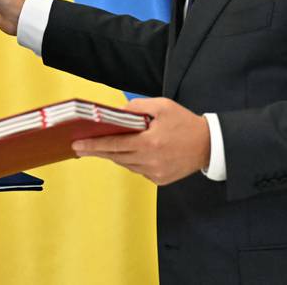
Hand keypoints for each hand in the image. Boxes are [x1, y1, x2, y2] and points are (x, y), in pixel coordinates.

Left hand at [71, 97, 210, 185]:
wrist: (208, 145)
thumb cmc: (184, 122)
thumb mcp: (162, 106)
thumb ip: (137, 107)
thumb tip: (117, 112)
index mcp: (149, 142)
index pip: (114, 144)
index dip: (93, 145)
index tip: (77, 145)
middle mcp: (150, 160)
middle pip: (116, 156)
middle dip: (96, 151)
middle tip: (79, 147)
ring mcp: (155, 173)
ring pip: (126, 164)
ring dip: (114, 155)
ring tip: (101, 147)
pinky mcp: (160, 180)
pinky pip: (137, 170)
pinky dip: (130, 161)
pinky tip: (128, 152)